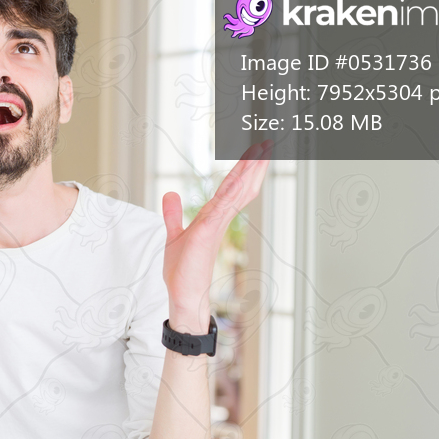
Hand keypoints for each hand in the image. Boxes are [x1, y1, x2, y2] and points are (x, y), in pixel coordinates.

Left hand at [161, 140, 272, 332]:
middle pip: (241, 186)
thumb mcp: (174, 235)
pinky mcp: (207, 232)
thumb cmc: (183, 271)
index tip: (255, 151)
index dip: (243, 169)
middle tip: (268, 142)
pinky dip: (233, 191)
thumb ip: (173, 215)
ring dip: (249, 171)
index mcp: (213, 217)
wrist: (184, 296)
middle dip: (254, 164)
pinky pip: (222, 207)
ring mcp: (215, 224)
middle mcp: (219, 218)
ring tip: (262, 151)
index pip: (231, 187)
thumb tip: (170, 194)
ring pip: (237, 192)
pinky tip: (242, 177)